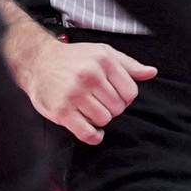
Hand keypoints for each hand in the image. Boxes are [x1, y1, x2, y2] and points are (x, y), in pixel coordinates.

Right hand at [21, 33, 152, 143]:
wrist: (38, 61)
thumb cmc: (74, 58)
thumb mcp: (103, 53)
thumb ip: (129, 65)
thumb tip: (152, 72)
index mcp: (103, 61)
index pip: (131, 93)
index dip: (124, 97)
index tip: (113, 95)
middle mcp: (89, 75)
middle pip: (118, 108)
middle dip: (111, 108)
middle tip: (98, 101)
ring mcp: (74, 94)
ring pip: (104, 120)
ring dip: (99, 119)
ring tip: (90, 109)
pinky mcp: (61, 111)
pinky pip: (87, 133)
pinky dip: (94, 136)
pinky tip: (93, 131)